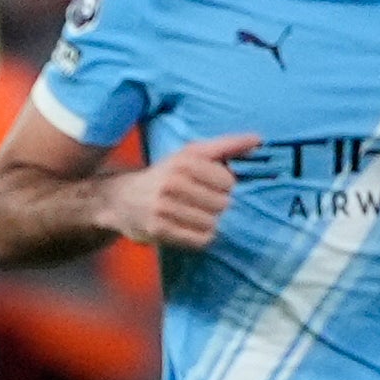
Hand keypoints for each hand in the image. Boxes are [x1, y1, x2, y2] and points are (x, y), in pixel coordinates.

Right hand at [101, 131, 258, 249]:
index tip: (214, 188)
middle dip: (218, 207)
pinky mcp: (158, 229)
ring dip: (210, 224)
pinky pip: (198, 240)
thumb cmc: (165, 174)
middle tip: (205, 205)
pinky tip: (191, 229)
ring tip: (197, 217)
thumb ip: (225, 146)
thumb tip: (258, 139)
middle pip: (222, 204)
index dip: (226, 188)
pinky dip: (201, 238)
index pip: (229, 182)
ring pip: (212, 224)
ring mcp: (164, 207)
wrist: (121, 199)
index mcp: (184, 160)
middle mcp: (173, 182)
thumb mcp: (190, 154)